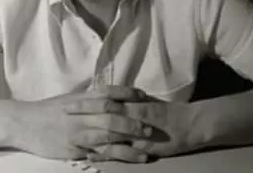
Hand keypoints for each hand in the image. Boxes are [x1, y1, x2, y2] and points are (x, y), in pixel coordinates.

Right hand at [13, 85, 153, 161]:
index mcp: (81, 99)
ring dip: (129, 144)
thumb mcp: (70, 99)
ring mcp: (77, 132)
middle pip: (111, 116)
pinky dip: (114, 156)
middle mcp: (81, 114)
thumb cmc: (48, 110)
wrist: (23, 123)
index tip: (143, 95)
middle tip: (149, 128)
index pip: (107, 93)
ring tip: (146, 150)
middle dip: (132, 122)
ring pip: (107, 137)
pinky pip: (97, 153)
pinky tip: (127, 160)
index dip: (127, 93)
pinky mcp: (73, 149)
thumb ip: (90, 99)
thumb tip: (113, 97)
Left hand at [66, 97, 199, 160]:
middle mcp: (132, 115)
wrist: (190, 124)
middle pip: (101, 114)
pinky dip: (103, 153)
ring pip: (108, 133)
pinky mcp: (141, 147)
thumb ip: (128, 100)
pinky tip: (89, 155)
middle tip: (62, 117)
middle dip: (81, 116)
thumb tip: (109, 97)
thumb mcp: (146, 102)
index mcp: (132, 102)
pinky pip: (120, 151)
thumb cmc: (167, 112)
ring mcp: (136, 132)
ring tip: (69, 137)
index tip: (66, 103)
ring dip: (88, 135)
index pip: (103, 100)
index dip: (84, 102)